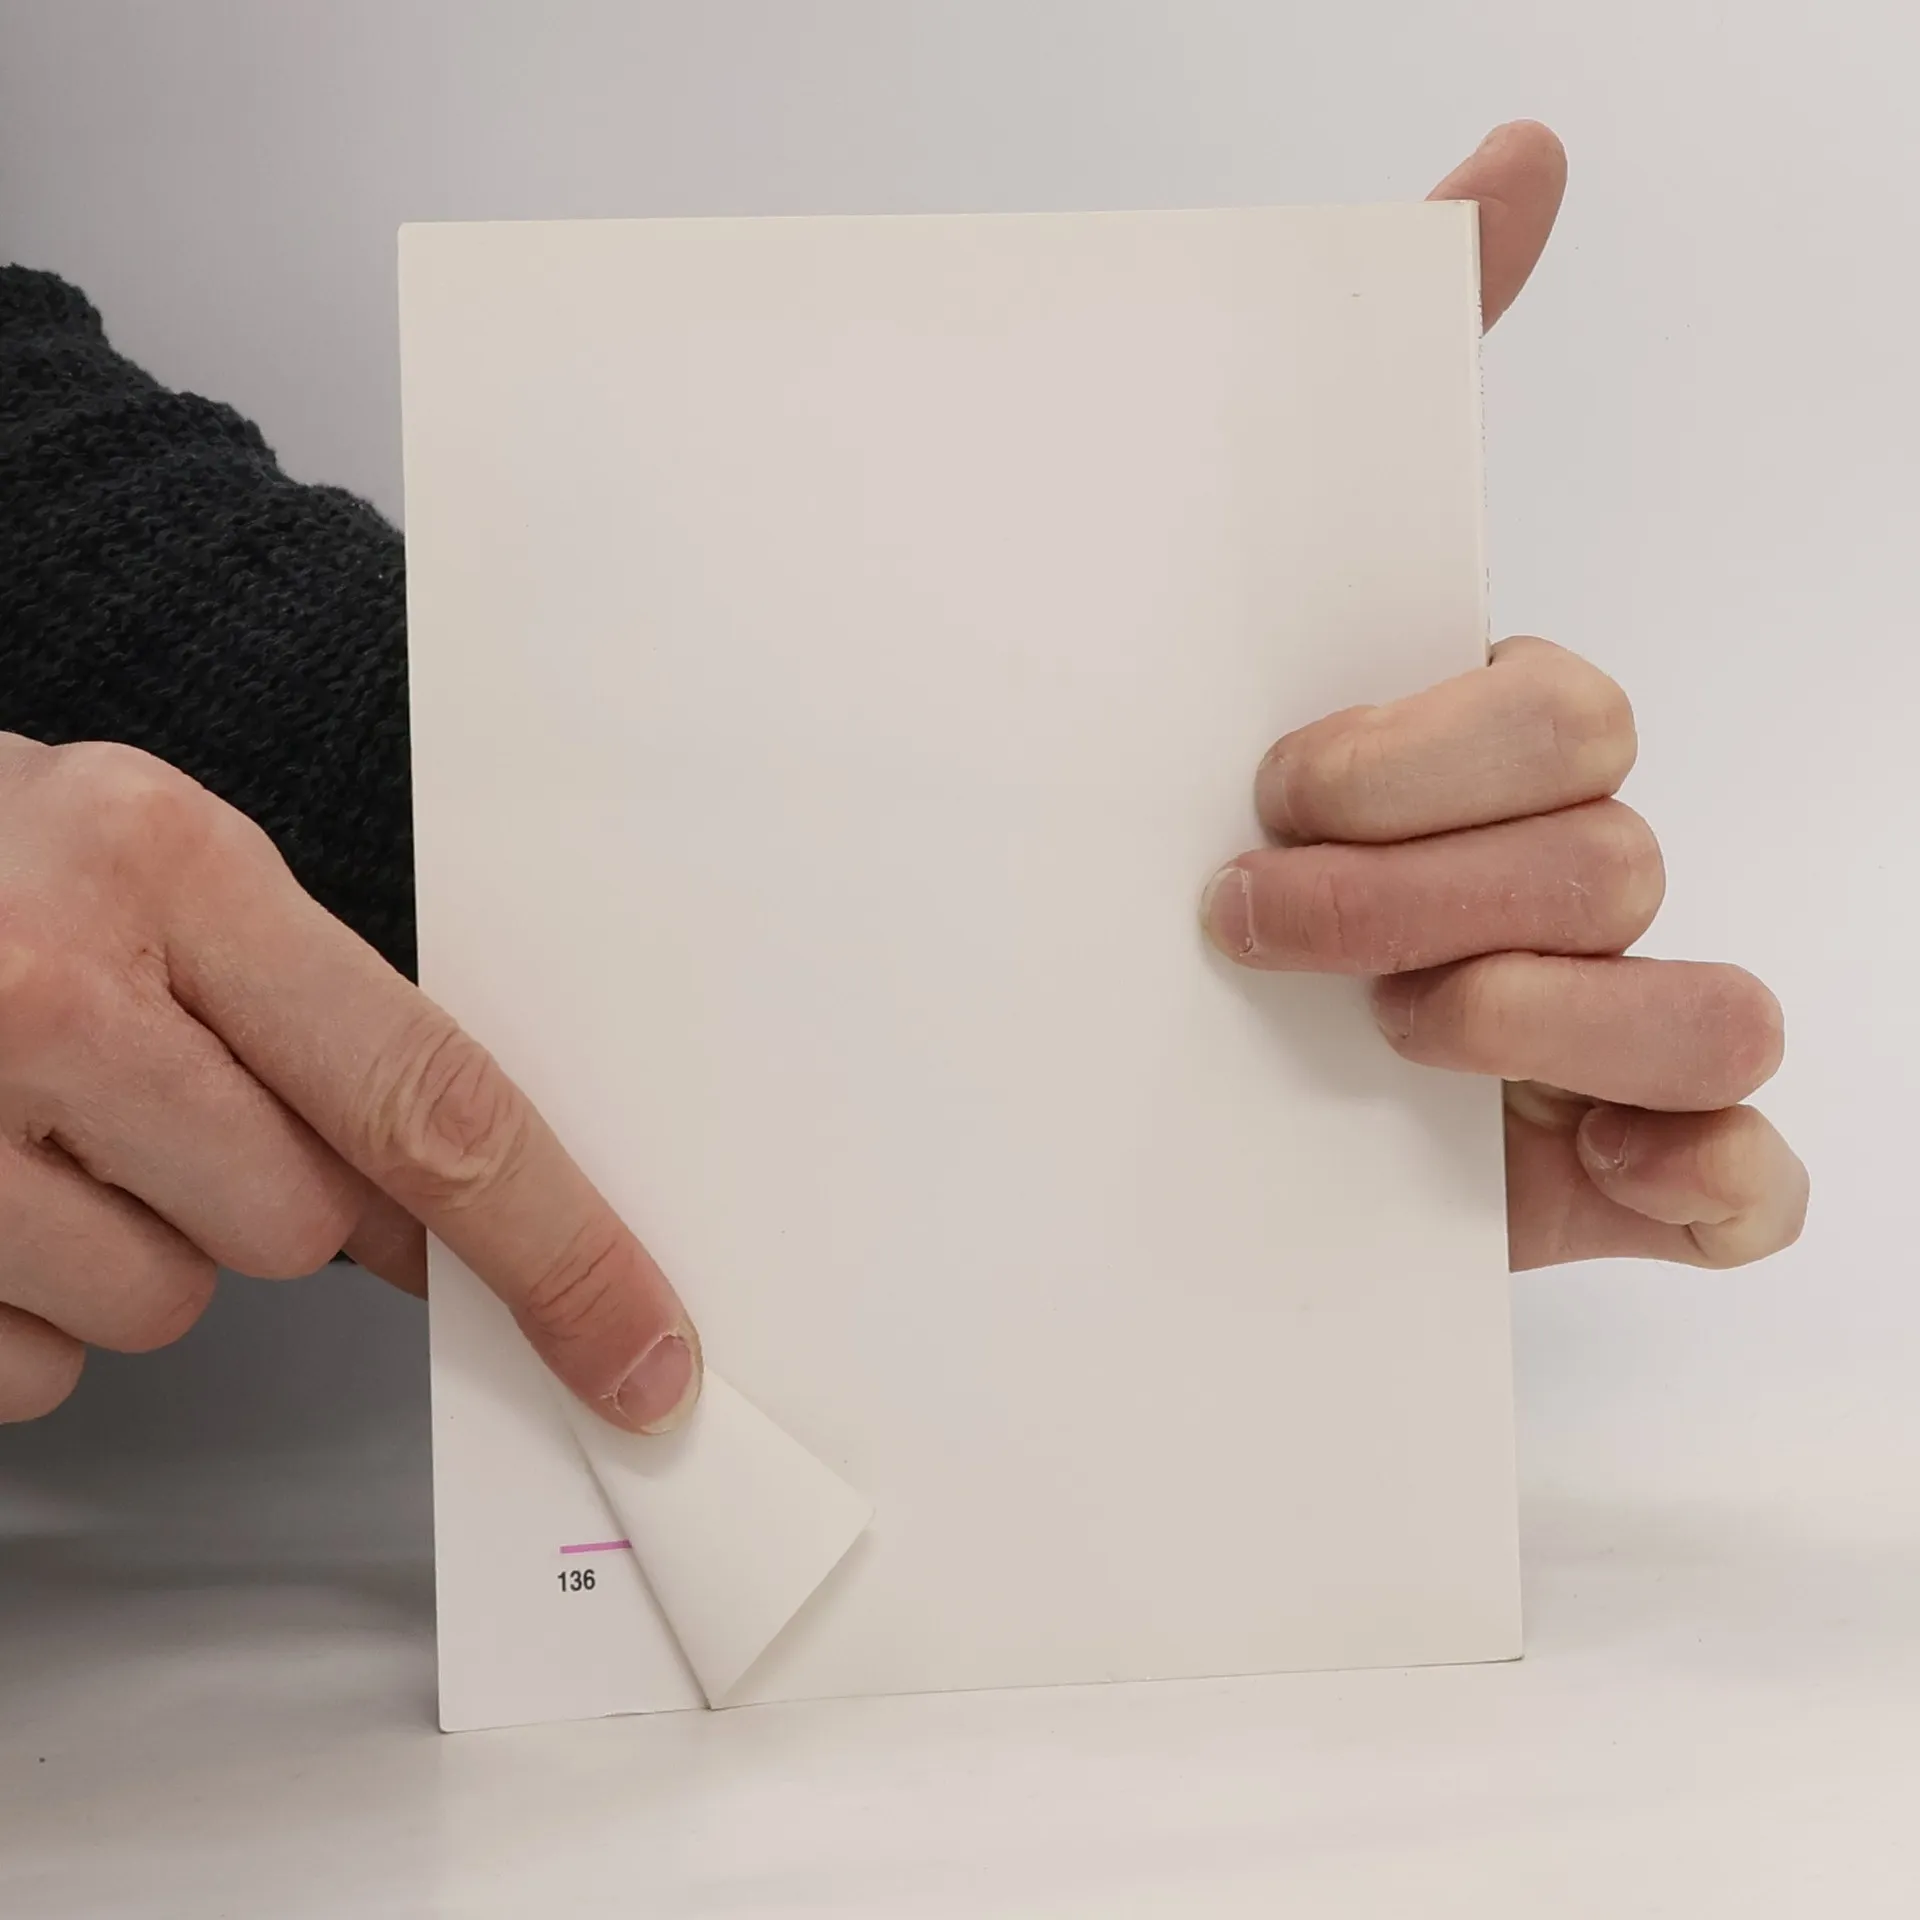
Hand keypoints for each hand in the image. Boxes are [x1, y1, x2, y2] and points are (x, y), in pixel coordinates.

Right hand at [0, 735, 700, 1424]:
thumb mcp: (156, 875)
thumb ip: (309, 1026)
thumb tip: (450, 1217)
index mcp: (168, 864)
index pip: (429, 1096)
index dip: (557, 1244)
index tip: (639, 1351)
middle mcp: (45, 990)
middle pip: (296, 1224)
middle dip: (260, 1192)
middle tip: (158, 1092)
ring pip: (161, 1306)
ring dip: (128, 1242)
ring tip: (32, 1117)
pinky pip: (36, 1365)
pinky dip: (23, 1300)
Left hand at [1199, 123, 1806, 1269]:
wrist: (1149, 1089)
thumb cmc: (1213, 857)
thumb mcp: (1231, 655)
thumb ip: (1362, 417)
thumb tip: (1524, 151)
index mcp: (1487, 763)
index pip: (1552, 709)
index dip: (1432, 745)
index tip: (1276, 778)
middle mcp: (1567, 880)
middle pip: (1609, 845)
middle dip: (1425, 881)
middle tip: (1251, 908)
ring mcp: (1608, 1033)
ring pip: (1706, 1005)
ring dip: (1542, 1016)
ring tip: (1385, 1034)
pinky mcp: (1622, 1171)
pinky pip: (1746, 1179)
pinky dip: (1701, 1173)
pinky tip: (1595, 1167)